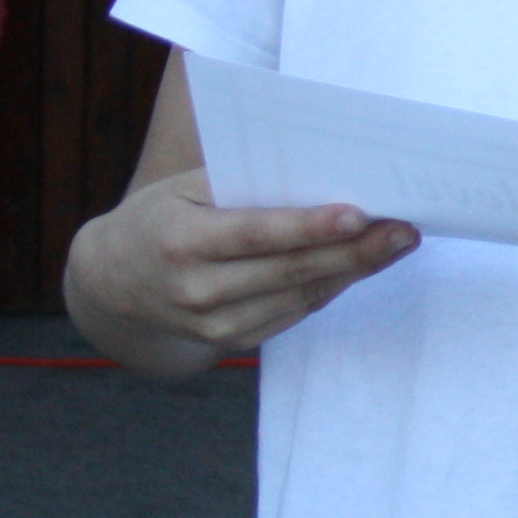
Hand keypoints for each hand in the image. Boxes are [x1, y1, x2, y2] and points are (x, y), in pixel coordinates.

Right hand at [68, 169, 415, 351]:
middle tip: (404, 229)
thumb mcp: (187, 188)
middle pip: (290, 270)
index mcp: (181, 241)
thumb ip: (245, 187)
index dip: (309, 227)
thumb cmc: (162, 216)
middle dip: (355, 251)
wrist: (113, 278)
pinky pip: (294, 311)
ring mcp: (214, 323)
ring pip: (300, 295)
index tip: (358, 214)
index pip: (256, 234)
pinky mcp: (232, 341)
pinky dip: (331, 287)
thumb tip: (322, 176)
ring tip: (397, 242)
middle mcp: (197, 289)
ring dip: (354, 270)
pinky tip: (362, 265)